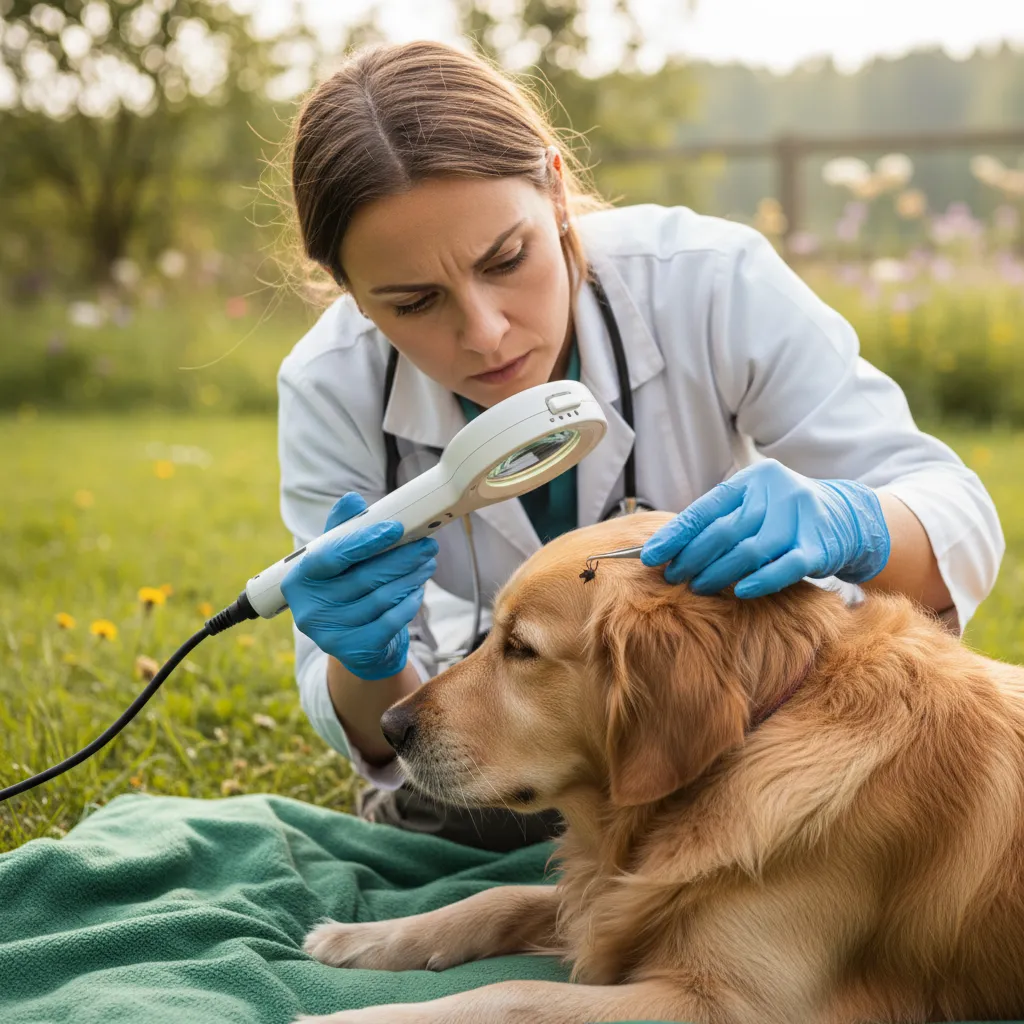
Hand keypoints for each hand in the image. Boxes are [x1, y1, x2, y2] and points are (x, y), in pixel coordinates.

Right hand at [281, 492, 437, 679]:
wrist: (354, 644)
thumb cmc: (345, 591)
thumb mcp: (338, 560)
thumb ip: (343, 529)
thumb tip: (351, 500)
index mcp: (299, 578)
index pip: (331, 555)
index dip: (365, 541)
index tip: (396, 528)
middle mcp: (309, 609)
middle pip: (364, 576)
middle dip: (402, 558)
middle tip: (427, 545)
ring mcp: (329, 634)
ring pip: (381, 597)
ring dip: (411, 577)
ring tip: (427, 564)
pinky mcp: (353, 651)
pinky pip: (390, 621)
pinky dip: (409, 603)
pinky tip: (418, 591)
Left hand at [640, 459, 889, 598]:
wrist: (845, 518)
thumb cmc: (781, 516)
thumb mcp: (751, 506)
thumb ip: (717, 521)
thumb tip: (666, 547)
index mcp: (753, 479)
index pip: (706, 509)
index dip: (675, 535)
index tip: (649, 556)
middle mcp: (778, 492)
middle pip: (725, 530)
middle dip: (692, 557)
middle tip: (672, 576)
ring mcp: (801, 517)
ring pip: (751, 549)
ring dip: (719, 572)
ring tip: (697, 587)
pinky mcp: (820, 545)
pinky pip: (785, 566)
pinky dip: (761, 580)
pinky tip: (740, 592)